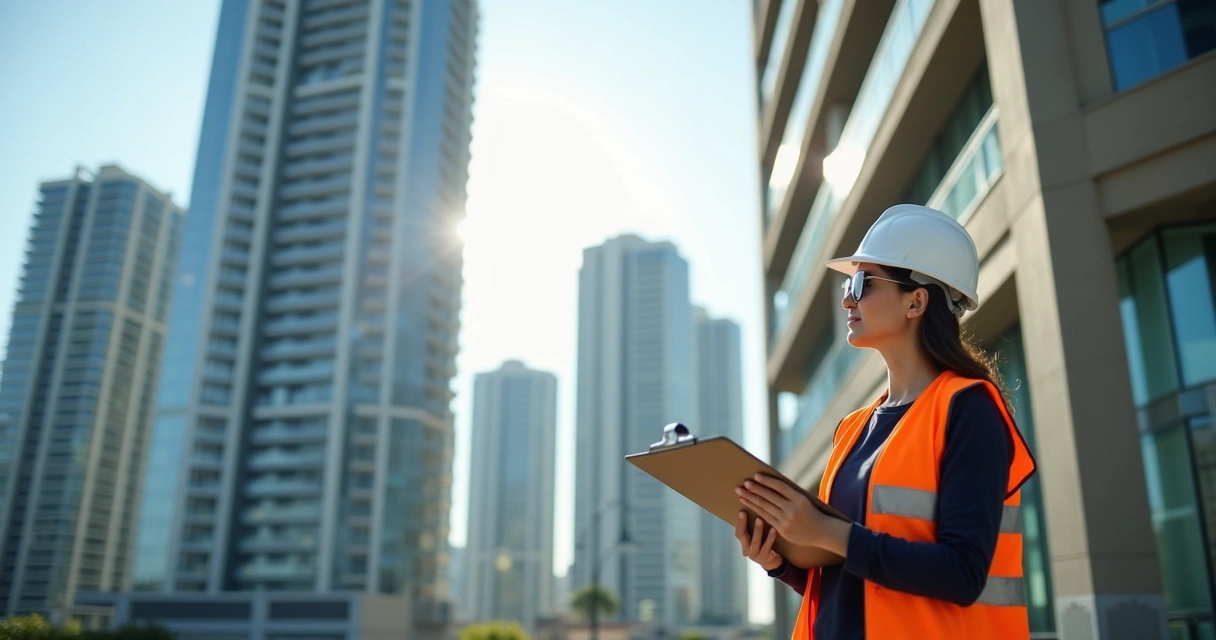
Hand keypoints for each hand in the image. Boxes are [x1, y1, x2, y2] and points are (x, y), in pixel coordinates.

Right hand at [734, 511, 783, 571]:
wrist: (773, 564)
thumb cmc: (766, 546)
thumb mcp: (758, 539)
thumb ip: (754, 529)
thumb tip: (755, 509)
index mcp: (744, 543)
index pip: (738, 532)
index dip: (739, 522)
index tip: (741, 511)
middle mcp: (747, 550)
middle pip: (742, 536)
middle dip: (743, 524)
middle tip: (744, 512)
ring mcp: (755, 555)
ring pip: (755, 541)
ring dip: (757, 530)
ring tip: (759, 519)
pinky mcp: (764, 558)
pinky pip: (767, 546)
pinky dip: (770, 537)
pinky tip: (773, 529)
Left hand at [736, 474, 850, 555]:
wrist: (822, 532)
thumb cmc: (811, 512)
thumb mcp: (804, 500)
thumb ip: (789, 494)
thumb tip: (770, 483)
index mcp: (800, 499)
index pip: (780, 487)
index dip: (767, 481)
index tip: (756, 476)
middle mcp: (792, 509)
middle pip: (769, 497)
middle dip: (755, 489)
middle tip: (744, 483)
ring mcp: (786, 520)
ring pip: (765, 507)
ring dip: (751, 499)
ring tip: (741, 492)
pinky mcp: (782, 529)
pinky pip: (766, 517)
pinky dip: (756, 510)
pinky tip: (748, 504)